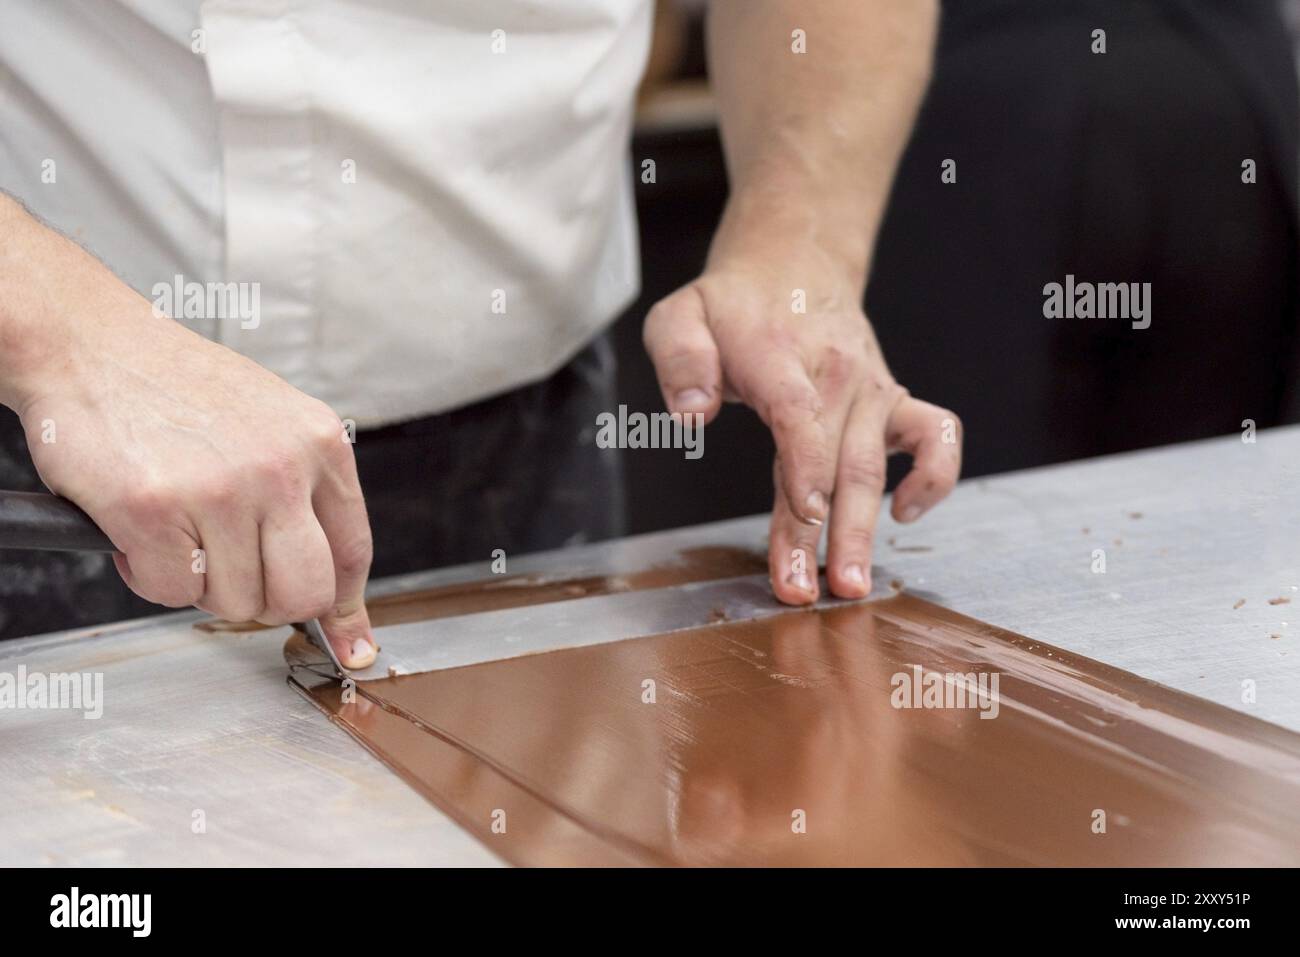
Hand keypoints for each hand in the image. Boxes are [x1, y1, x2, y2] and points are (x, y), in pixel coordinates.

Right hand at [0, 202, 376, 665]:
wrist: (92, 344)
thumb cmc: (178, 389)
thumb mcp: (272, 425)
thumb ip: (307, 496)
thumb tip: (336, 593)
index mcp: (319, 444)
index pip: (352, 553)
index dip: (347, 611)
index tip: (350, 647)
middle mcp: (279, 467)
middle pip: (303, 594)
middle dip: (267, 604)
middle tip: (232, 577)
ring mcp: (220, 489)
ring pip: (236, 602)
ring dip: (201, 584)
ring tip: (178, 531)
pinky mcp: (154, 508)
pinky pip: (171, 592)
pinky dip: (149, 575)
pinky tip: (141, 529)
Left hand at [644, 252, 961, 605]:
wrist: (794, 266)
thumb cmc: (731, 306)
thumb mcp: (680, 315)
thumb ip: (679, 358)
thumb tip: (690, 415)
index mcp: (778, 354)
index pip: (798, 413)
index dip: (804, 467)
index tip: (805, 516)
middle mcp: (835, 373)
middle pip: (837, 459)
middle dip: (826, 533)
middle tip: (807, 591)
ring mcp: (871, 388)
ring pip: (874, 465)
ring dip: (865, 530)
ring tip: (850, 585)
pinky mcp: (894, 399)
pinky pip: (937, 435)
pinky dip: (935, 476)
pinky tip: (904, 513)